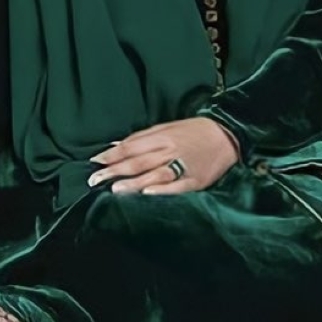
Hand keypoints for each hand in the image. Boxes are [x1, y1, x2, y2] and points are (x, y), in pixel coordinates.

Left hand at [87, 117, 238, 195]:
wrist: (227, 135)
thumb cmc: (194, 131)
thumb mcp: (167, 127)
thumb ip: (141, 138)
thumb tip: (115, 145)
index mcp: (162, 136)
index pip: (132, 146)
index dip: (113, 154)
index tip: (96, 161)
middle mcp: (170, 150)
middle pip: (138, 162)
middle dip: (115, 171)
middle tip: (95, 180)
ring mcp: (183, 166)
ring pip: (154, 175)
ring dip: (133, 183)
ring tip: (115, 190)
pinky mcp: (195, 180)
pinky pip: (176, 187)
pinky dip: (162, 190)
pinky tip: (148, 194)